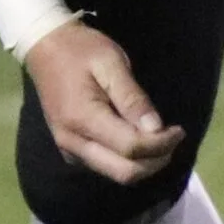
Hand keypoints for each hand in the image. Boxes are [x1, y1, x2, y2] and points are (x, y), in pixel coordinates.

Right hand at [24, 22, 184, 183]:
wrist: (44, 49)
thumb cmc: (80, 50)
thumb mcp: (111, 62)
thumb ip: (132, 98)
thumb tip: (155, 129)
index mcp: (82, 118)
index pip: (130, 148)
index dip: (160, 145)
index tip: (179, 130)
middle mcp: (73, 142)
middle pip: (125, 173)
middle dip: (156, 161)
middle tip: (173, 138)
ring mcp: (70, 150)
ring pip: (116, 174)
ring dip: (144, 163)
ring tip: (161, 138)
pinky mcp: (71, 151)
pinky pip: (106, 166)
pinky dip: (129, 160)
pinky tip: (140, 139)